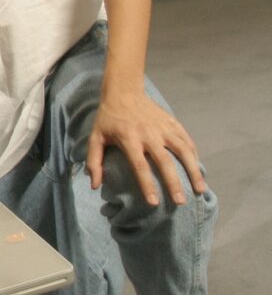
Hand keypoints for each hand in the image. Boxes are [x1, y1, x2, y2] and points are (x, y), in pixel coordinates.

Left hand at [86, 90, 207, 205]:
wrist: (124, 91)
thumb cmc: (108, 119)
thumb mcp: (95, 137)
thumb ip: (94, 161)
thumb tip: (94, 185)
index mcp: (129, 138)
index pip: (140, 166)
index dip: (147, 185)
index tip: (153, 203)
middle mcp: (149, 133)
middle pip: (165, 162)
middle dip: (174, 183)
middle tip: (181, 203)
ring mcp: (164, 127)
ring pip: (183, 151)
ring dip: (193, 171)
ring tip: (200, 190)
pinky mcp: (173, 122)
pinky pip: (187, 141)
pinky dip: (194, 156)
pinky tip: (199, 170)